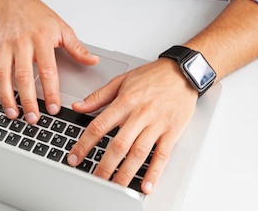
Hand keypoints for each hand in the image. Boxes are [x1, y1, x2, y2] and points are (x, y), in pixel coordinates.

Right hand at [0, 0, 98, 123]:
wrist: (14, 2)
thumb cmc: (39, 16)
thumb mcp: (63, 29)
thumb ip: (77, 48)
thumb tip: (93, 61)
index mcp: (42, 39)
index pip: (48, 70)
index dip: (50, 91)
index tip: (54, 108)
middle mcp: (22, 44)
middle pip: (23, 76)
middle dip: (27, 100)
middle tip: (33, 118)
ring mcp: (5, 47)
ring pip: (3, 75)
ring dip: (6, 96)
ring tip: (13, 113)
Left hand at [66, 57, 197, 193]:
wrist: (182, 72)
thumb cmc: (153, 76)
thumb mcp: (122, 80)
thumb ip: (98, 96)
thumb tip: (78, 106)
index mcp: (125, 101)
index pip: (99, 126)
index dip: (85, 144)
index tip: (75, 157)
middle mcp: (140, 114)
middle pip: (119, 144)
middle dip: (105, 165)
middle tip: (95, 179)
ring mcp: (157, 124)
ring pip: (139, 152)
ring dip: (126, 173)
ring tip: (116, 186)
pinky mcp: (172, 131)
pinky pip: (162, 154)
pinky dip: (154, 172)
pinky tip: (146, 185)